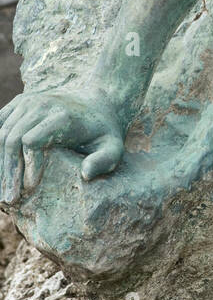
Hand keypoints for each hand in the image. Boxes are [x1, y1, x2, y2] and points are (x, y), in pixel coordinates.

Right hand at [0, 88, 124, 202]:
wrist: (98, 102)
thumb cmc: (103, 132)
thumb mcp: (114, 147)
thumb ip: (104, 161)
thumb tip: (85, 173)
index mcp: (62, 117)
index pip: (31, 141)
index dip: (28, 166)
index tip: (31, 188)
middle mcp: (42, 104)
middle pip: (12, 139)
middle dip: (9, 171)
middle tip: (10, 199)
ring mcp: (29, 101)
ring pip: (2, 132)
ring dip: (0, 163)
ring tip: (3, 189)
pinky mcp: (21, 101)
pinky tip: (1, 168)